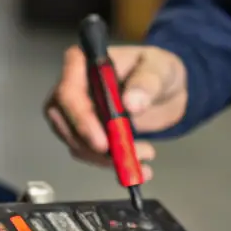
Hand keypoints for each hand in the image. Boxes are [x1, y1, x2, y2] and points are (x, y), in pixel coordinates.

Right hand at [44, 44, 187, 175]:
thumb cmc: (157, 70)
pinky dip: (111, 164)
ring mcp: (76, 113)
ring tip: (144, 155)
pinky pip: (89, 154)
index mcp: (83, 64)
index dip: (80, 118)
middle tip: (123, 156)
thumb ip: (147, 83)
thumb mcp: (160, 68)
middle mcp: (72, 88)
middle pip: (64, 121)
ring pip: (75, 142)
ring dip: (106, 158)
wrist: (166, 90)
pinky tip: (137, 167)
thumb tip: (130, 104)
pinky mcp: (86, 133)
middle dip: (91, 145)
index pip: (68, 91)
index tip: (102, 142)